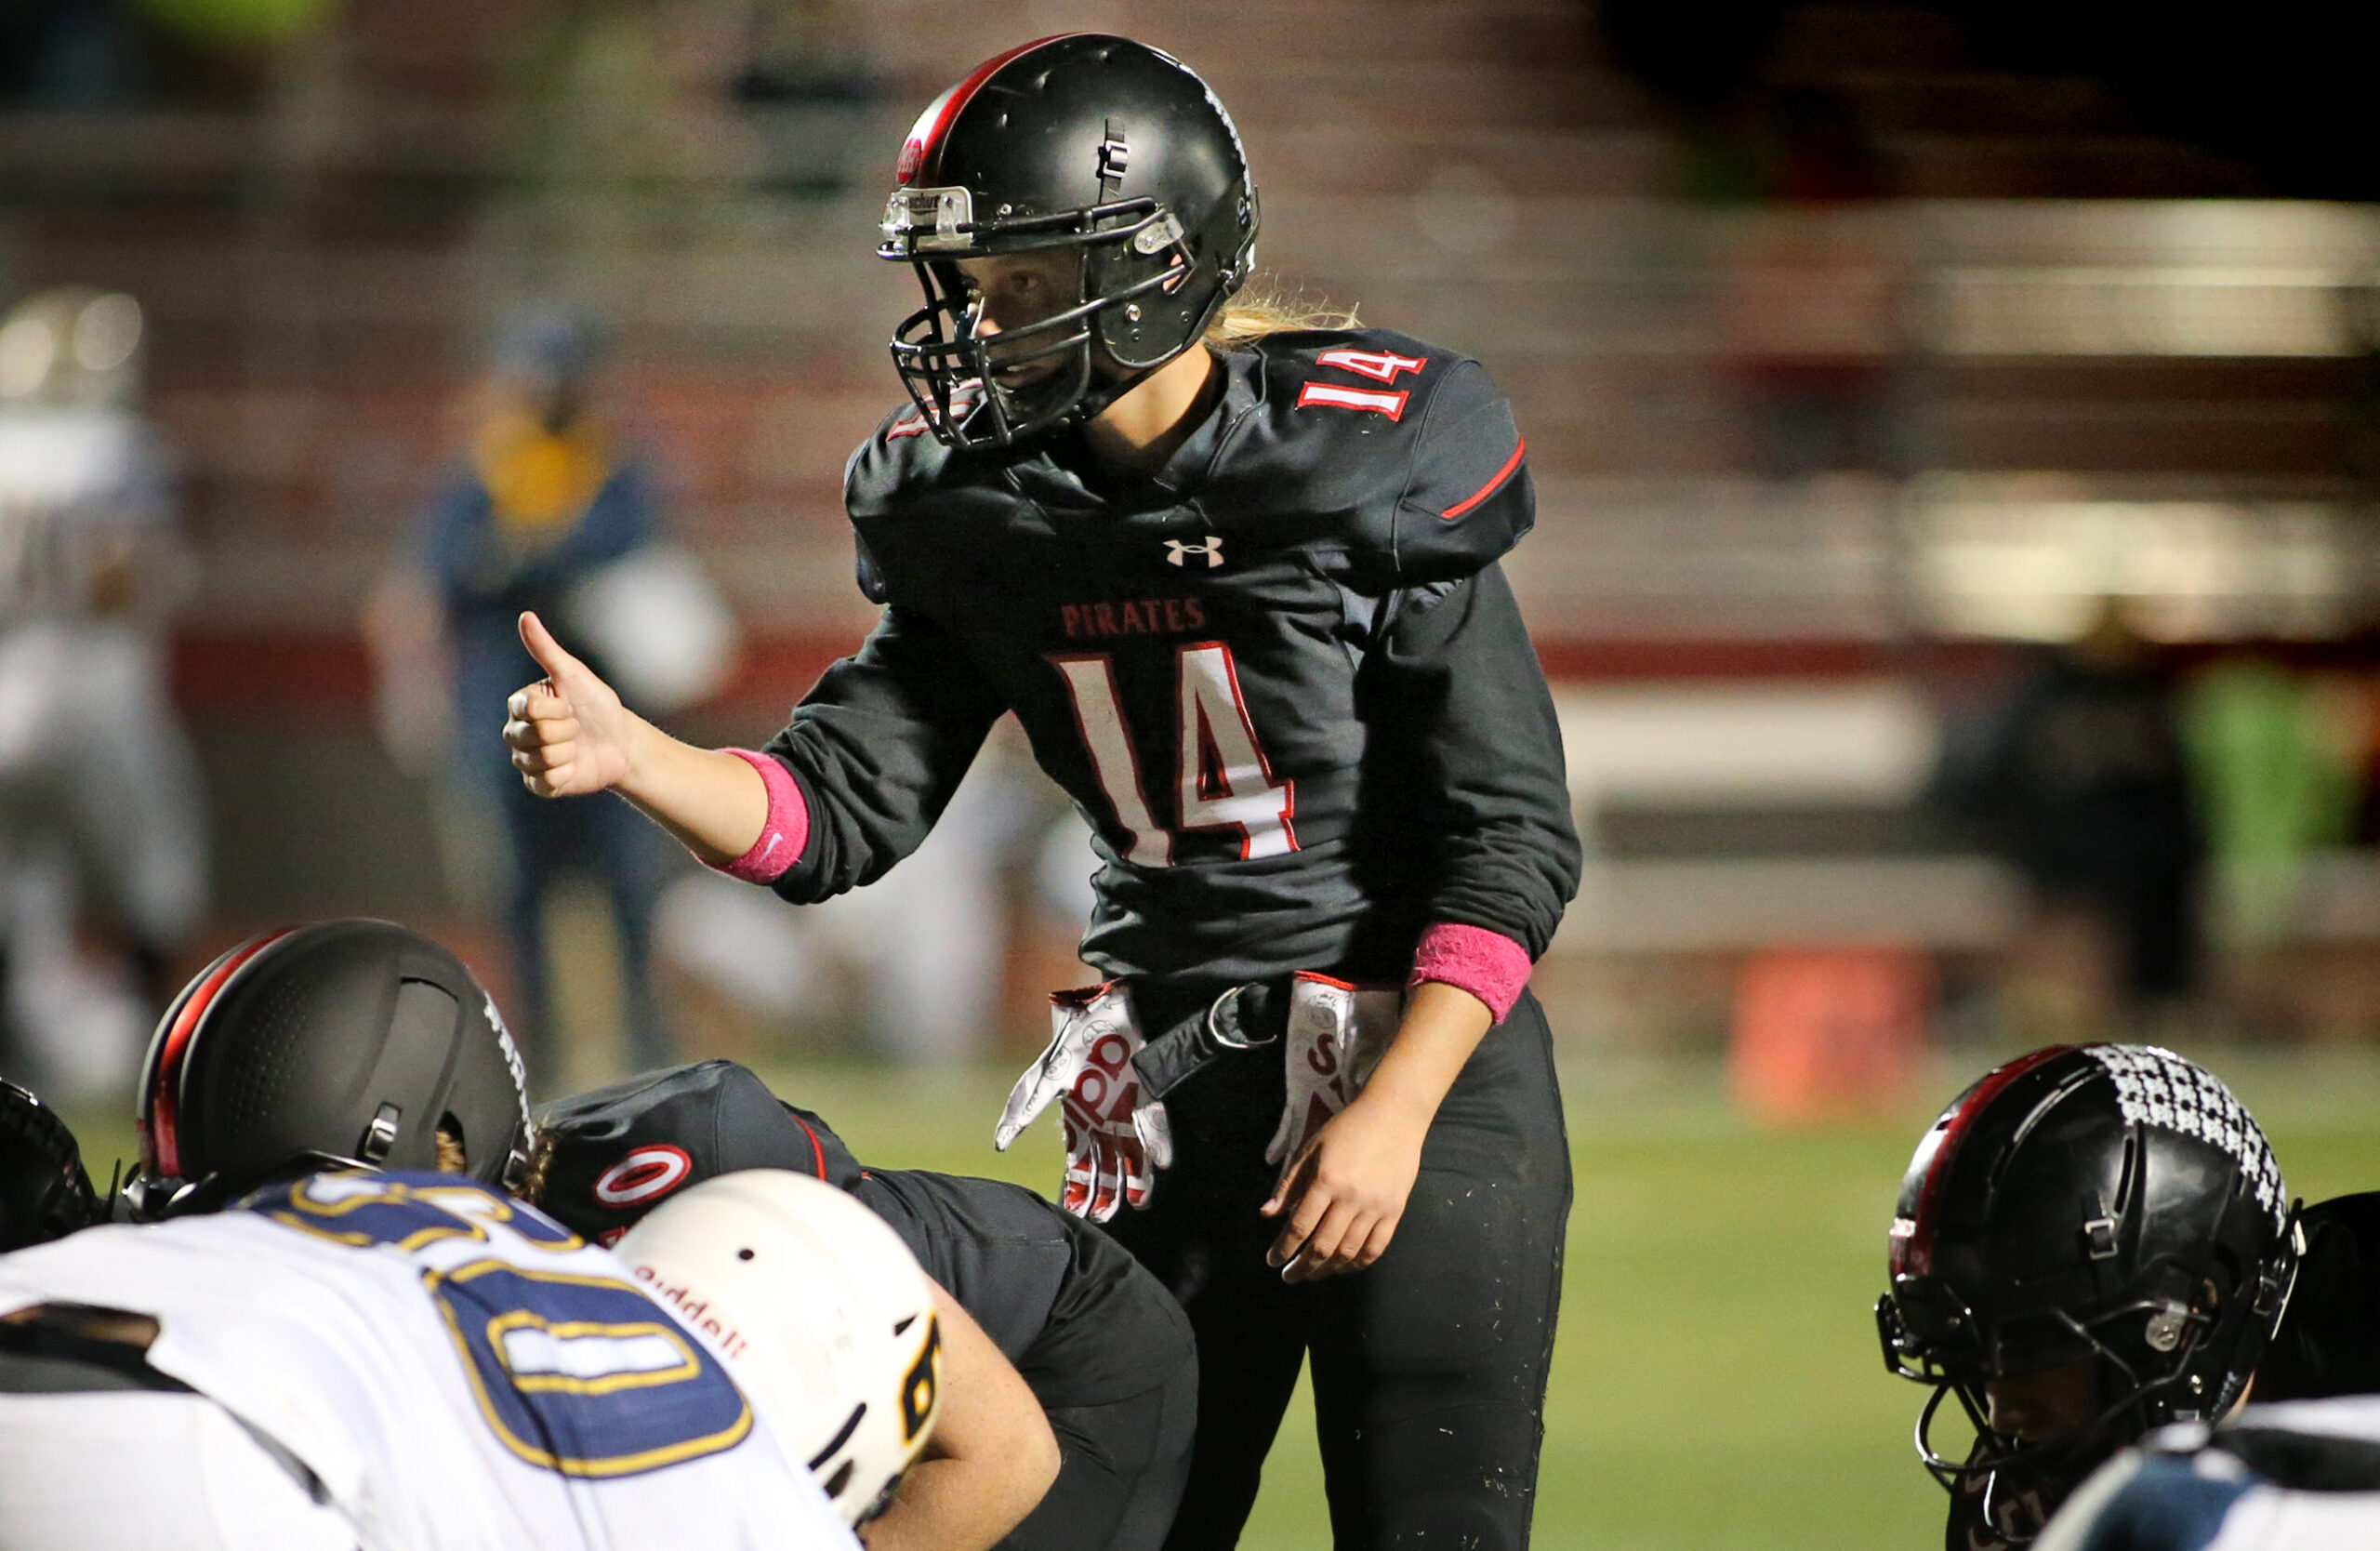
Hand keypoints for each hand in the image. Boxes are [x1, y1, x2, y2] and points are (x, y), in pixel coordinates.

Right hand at [504, 611, 637, 796]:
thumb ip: (546, 649)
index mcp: (521, 705)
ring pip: (540, 760)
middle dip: (564, 731)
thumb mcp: (574, 675)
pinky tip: (574, 766)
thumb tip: (525, 616)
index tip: (570, 707)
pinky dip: (567, 774)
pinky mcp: (539, 784)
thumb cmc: (598, 706)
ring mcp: (526, 760)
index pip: (528, 710)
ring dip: (568, 753)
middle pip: (532, 736)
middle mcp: (517, 733)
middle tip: (576, 728)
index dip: (557, 711)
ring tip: (576, 746)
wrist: (622, 742)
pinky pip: (545, 781)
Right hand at [996, 983, 1172, 1222]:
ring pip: (1130, 1153)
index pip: (1077, 1161)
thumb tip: (1001, 1143)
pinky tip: (1162, 1164)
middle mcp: (1104, 1120)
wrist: (1109, 1006)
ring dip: (1132, 1178)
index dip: (1075, 1187)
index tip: (1072, 1212)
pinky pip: (1154, 1124)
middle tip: (1101, 1218)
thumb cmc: (1075, 1038)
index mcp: (1078, 1118)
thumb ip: (1027, 1108)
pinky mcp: (1148, 1094)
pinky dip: (1157, 1142)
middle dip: (1104, 1193)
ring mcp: (1128, 1109)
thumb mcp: (1046, 1076)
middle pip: (1105, 1165)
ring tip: (1133, 1205)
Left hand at [1260, 1089, 1427, 1283]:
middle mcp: (1351, 1198)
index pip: (1299, 1226)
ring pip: (1348, 1252)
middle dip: (1302, 1267)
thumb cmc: (1347, 1129)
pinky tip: (1343, 1267)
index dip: (1283, 1249)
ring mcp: (1375, 1207)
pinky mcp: (1394, 1211)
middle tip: (1290, 1277)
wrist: (1393, 1116)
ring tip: (1313, 1274)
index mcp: (1326, 1181)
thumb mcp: (1311, 1149)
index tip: (1273, 1261)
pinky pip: (1375, 1248)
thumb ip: (1289, 1184)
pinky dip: (1357, 1263)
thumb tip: (1267, 1214)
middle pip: (1322, 1246)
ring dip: (1327, 1269)